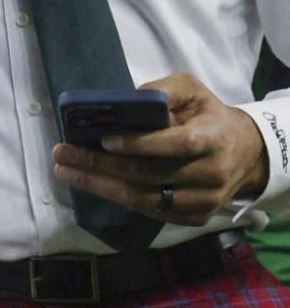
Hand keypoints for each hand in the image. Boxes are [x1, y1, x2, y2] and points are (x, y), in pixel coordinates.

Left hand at [52, 73, 270, 226]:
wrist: (245, 153)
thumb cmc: (208, 116)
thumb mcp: (193, 91)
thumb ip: (164, 90)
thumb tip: (126, 101)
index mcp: (214, 138)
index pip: (177, 145)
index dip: (140, 145)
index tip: (104, 139)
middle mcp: (212, 173)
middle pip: (150, 175)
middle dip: (101, 165)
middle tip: (63, 153)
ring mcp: (204, 200)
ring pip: (145, 199)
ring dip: (99, 186)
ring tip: (65, 170)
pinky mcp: (194, 217)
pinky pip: (150, 212)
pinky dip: (117, 197)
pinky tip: (90, 182)